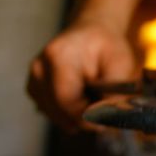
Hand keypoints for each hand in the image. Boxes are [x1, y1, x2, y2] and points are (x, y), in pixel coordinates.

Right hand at [26, 17, 136, 131]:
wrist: (91, 33)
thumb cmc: (106, 46)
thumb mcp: (121, 63)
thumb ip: (114, 92)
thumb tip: (104, 117)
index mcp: (59, 56)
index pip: (67, 101)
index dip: (86, 117)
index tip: (104, 121)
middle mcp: (40, 67)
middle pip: (59, 111)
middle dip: (83, 118)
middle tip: (102, 110)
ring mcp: (34, 78)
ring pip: (54, 115)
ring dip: (75, 116)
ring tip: (92, 99)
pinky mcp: (34, 87)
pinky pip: (51, 112)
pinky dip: (67, 112)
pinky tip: (79, 98)